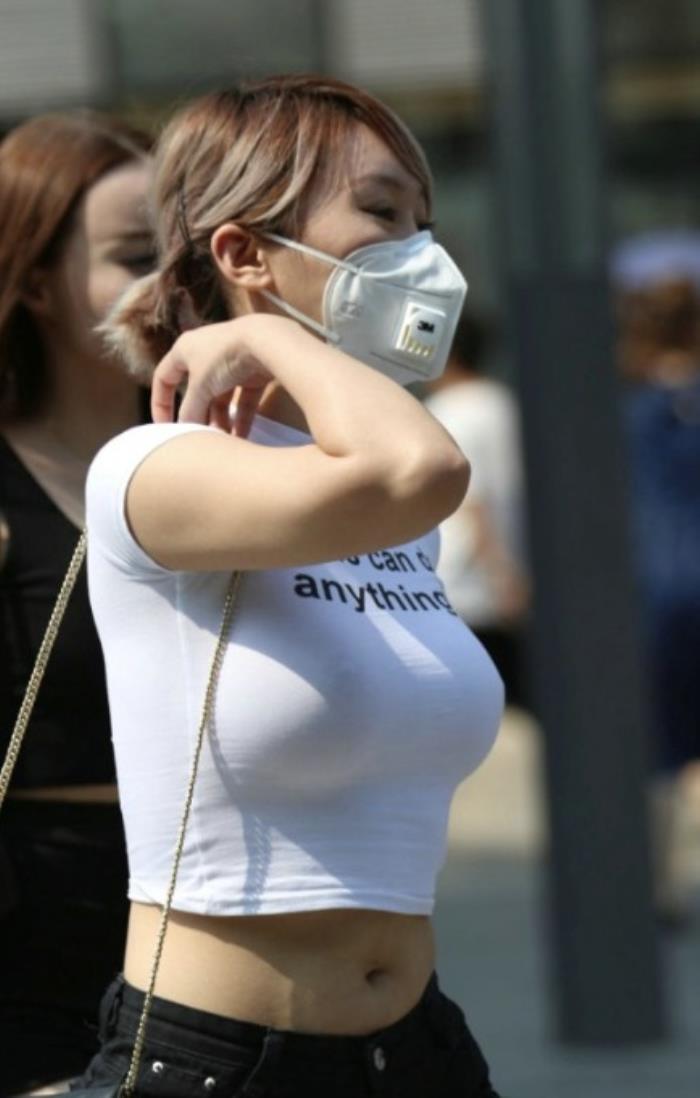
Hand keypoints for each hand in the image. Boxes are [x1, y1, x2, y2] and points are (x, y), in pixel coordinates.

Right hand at [150, 318, 273, 436]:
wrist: (268, 340)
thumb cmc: (224, 358)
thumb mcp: (200, 387)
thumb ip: (190, 410)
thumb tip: (185, 430)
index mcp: (185, 349)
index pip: (164, 378)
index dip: (161, 404)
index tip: (165, 428)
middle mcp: (206, 353)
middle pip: (197, 393)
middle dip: (200, 417)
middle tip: (201, 440)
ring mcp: (231, 362)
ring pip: (222, 398)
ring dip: (222, 421)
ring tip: (224, 442)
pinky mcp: (254, 372)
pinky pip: (243, 399)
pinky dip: (242, 418)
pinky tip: (241, 438)